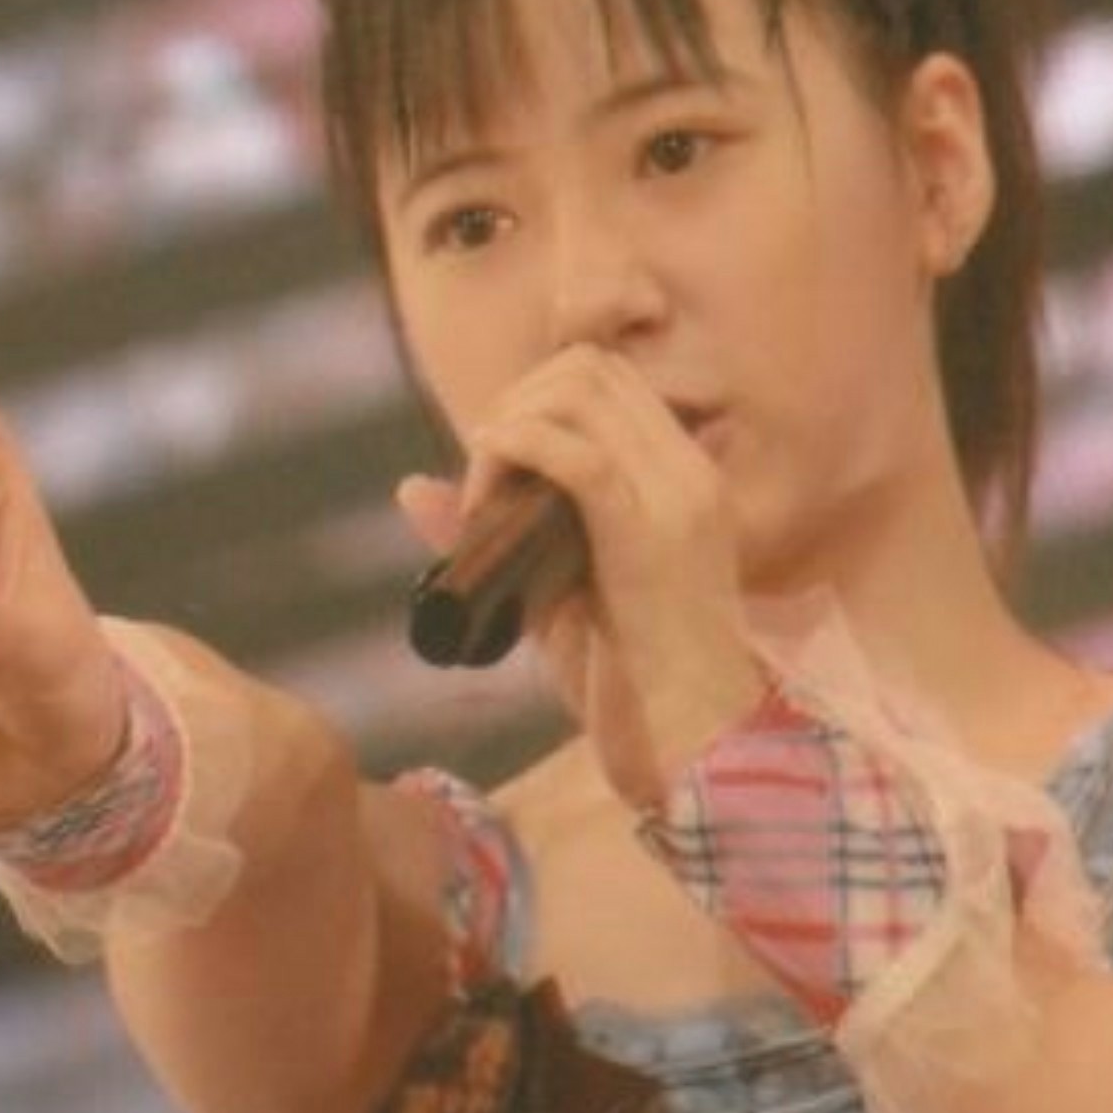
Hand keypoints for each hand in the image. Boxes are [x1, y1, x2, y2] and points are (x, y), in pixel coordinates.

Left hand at [396, 346, 757, 803]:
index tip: (498, 469)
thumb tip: (412, 488)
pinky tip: (483, 497)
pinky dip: (515, 452)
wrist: (700, 744)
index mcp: (684, 477)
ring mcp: (673, 497)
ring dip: (510, 428)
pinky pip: (574, 455)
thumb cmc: (633, 688)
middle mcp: (688, 471)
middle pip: (589, 367)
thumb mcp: (554, 597)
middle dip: (516, 403)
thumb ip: (496, 537)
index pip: (607, 379)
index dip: (535, 401)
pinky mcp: (645, 534)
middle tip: (484, 482)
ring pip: (579, 394)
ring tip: (484, 501)